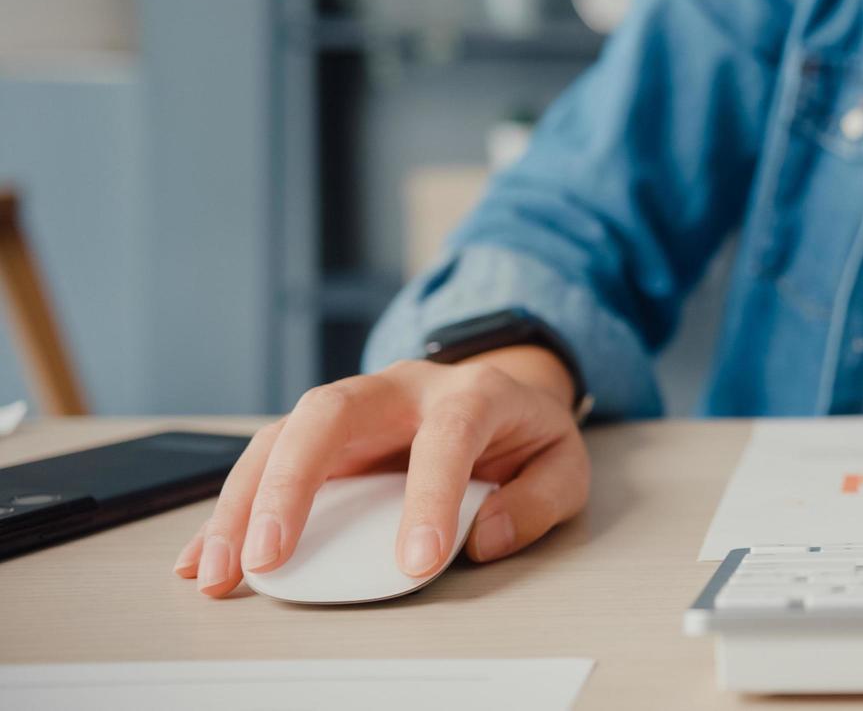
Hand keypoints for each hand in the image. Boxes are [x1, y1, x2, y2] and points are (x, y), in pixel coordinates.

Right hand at [173, 350, 588, 596]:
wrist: (504, 389)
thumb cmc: (526, 434)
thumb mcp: (563, 464)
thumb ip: (536, 500)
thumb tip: (484, 537)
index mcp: (472, 392)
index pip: (447, 436)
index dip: (431, 497)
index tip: (418, 562)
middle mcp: (401, 388)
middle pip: (331, 411)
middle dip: (292, 484)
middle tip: (271, 556)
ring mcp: (354, 406)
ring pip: (283, 434)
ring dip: (241, 503)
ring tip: (219, 570)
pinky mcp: (323, 435)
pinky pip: (266, 460)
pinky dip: (229, 511)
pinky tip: (201, 556)